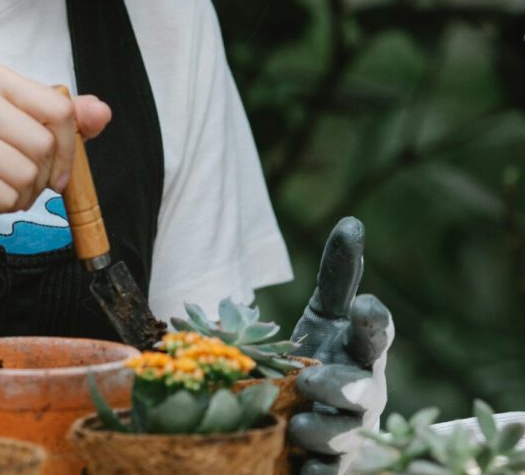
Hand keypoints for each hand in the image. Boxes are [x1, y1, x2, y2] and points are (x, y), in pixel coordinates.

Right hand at [0, 63, 110, 254]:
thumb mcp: (23, 132)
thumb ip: (63, 120)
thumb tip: (101, 112)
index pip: (60, 109)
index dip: (68, 146)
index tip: (56, 165)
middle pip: (44, 144)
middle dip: (41, 175)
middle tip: (15, 177)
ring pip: (27, 173)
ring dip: (21, 193)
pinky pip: (6, 197)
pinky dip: (2, 206)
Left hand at [288, 217, 394, 474]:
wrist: (302, 416)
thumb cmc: (321, 355)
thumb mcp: (323, 315)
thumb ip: (338, 275)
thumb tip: (353, 222)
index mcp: (363, 350)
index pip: (378, 333)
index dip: (374, 321)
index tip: (364, 305)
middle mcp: (364, 391)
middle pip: (365, 389)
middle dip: (342, 384)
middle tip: (308, 378)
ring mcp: (351, 431)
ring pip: (345, 435)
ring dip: (321, 428)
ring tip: (295, 422)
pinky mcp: (331, 466)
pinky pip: (329, 474)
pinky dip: (317, 473)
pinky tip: (302, 467)